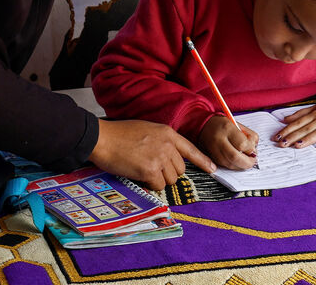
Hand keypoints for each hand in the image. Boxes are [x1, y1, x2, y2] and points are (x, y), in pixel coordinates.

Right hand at [89, 119, 216, 190]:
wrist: (103, 138)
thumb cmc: (119, 134)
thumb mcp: (146, 129)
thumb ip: (160, 141)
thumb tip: (167, 158)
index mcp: (167, 133)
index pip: (190, 149)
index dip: (203, 161)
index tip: (212, 169)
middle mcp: (167, 145)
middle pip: (179, 169)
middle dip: (168, 173)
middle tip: (151, 169)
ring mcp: (160, 157)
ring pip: (170, 179)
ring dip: (158, 179)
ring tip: (142, 169)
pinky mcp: (150, 170)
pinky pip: (158, 185)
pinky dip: (149, 185)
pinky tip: (138, 175)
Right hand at [200, 116, 259, 170]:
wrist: (204, 126)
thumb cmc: (223, 125)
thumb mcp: (238, 125)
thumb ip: (250, 136)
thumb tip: (254, 151)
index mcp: (227, 128)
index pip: (242, 144)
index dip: (250, 149)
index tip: (253, 149)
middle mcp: (219, 140)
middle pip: (235, 157)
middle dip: (247, 162)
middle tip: (253, 160)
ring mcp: (214, 151)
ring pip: (231, 165)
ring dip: (242, 165)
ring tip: (246, 160)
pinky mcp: (213, 159)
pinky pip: (226, 167)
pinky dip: (235, 165)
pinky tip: (238, 160)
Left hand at [272, 99, 315, 148]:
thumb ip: (300, 114)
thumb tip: (285, 119)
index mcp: (315, 113)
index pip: (298, 122)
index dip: (287, 130)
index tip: (277, 136)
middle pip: (306, 128)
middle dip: (293, 136)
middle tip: (282, 144)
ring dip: (308, 139)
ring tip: (297, 145)